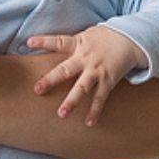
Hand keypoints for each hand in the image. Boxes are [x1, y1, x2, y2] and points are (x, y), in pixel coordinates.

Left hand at [27, 26, 146, 125]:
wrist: (131, 39)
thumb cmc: (104, 37)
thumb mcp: (86, 35)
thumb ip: (70, 43)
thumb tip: (49, 46)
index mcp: (78, 44)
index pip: (58, 41)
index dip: (43, 41)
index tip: (28, 42)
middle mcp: (85, 59)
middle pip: (65, 70)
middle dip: (51, 80)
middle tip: (37, 90)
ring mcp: (96, 71)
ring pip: (82, 88)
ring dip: (72, 101)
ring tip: (62, 114)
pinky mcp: (108, 81)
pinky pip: (100, 98)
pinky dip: (95, 111)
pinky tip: (89, 123)